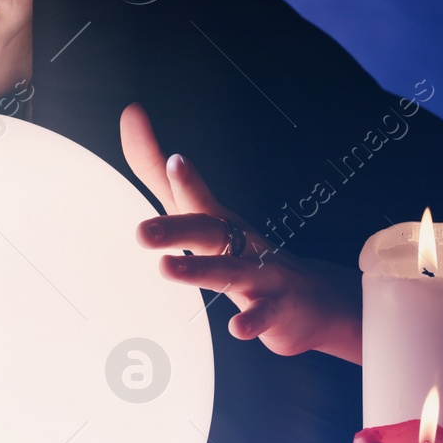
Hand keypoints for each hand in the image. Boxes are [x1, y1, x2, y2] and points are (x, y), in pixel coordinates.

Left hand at [120, 103, 360, 362]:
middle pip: (207, 230)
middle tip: (141, 232)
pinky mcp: (277, 310)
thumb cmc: (242, 251)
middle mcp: (239, 241)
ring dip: (200, 270)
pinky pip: (264, 315)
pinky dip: (253, 321)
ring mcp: (261, 274)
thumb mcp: (197, 210)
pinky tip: (237, 328)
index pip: (194, 196)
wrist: (311, 299)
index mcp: (217, 220)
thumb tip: (130, 113)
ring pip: (230, 271)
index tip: (172, 161)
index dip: (183, 179)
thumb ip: (156, 170)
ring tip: (167, 269)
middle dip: (175, 227)